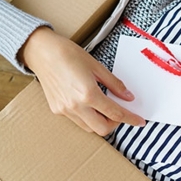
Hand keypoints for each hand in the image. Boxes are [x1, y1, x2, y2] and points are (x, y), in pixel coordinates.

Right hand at [18, 26, 145, 135]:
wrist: (41, 51)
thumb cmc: (68, 54)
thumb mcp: (96, 66)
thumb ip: (114, 84)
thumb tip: (128, 97)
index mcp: (88, 94)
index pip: (115, 114)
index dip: (130, 119)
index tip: (139, 121)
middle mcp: (76, 106)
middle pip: (103, 129)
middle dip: (115, 124)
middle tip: (120, 113)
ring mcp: (65, 110)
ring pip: (89, 128)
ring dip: (101, 122)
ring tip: (105, 107)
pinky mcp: (57, 110)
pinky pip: (77, 121)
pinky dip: (88, 118)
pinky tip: (89, 105)